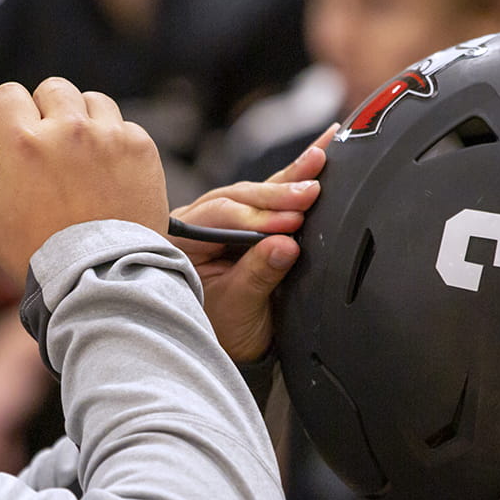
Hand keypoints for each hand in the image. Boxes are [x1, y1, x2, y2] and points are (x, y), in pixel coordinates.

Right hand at [0, 78, 167, 279]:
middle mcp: (67, 130)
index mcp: (23, 143)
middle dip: (47, 111)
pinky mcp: (140, 148)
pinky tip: (110, 173)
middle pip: (52, 89)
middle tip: (51, 147)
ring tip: (83, 157)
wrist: (102, 280)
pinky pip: (124, 125)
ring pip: (91, 101)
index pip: (7, 94)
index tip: (14, 133)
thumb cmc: (41, 258)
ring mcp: (108, 136)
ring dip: (84, 120)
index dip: (6, 113)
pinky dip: (115, 142)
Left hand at [170, 128, 331, 360]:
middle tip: (311, 191)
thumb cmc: (221, 330)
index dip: (258, 217)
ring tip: (320, 158)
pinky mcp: (245, 220)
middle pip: (239, 197)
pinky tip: (317, 153)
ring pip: (255, 191)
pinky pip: (268, 195)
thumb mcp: (238, 306)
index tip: (291, 222)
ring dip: (289, 178)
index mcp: (179, 240)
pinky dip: (292, 178)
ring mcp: (220, 219)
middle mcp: (196, 222)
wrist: (227, 346)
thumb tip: (285, 246)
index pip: (220, 216)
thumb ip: (258, 274)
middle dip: (278, 194)